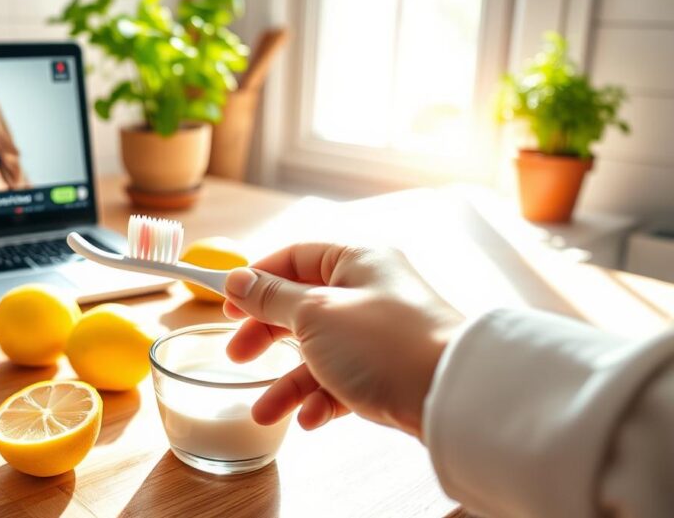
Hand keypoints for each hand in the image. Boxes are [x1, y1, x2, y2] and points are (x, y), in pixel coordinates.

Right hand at [223, 243, 462, 437]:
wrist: (451, 396)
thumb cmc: (385, 343)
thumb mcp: (315, 314)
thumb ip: (271, 297)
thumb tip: (237, 279)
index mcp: (356, 260)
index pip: (295, 258)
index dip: (256, 280)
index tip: (226, 305)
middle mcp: (369, 291)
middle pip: (302, 307)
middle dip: (266, 336)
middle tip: (238, 356)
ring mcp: (379, 334)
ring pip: (319, 352)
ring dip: (288, 383)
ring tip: (264, 413)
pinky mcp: (388, 371)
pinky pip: (343, 381)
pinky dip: (321, 400)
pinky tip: (309, 419)